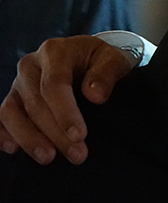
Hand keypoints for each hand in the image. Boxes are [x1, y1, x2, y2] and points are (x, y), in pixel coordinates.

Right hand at [0, 36, 134, 164]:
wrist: (91, 58)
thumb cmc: (103, 60)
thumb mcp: (114, 60)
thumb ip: (107, 74)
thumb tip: (95, 96)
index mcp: (55, 51)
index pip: (54, 84)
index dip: (65, 113)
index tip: (80, 135)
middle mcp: (31, 65)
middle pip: (35, 102)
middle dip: (55, 132)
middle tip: (77, 155)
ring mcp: (18, 82)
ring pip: (11, 111)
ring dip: (29, 138)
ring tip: (48, 157)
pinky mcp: (13, 98)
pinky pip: (1, 117)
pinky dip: (2, 133)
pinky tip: (13, 149)